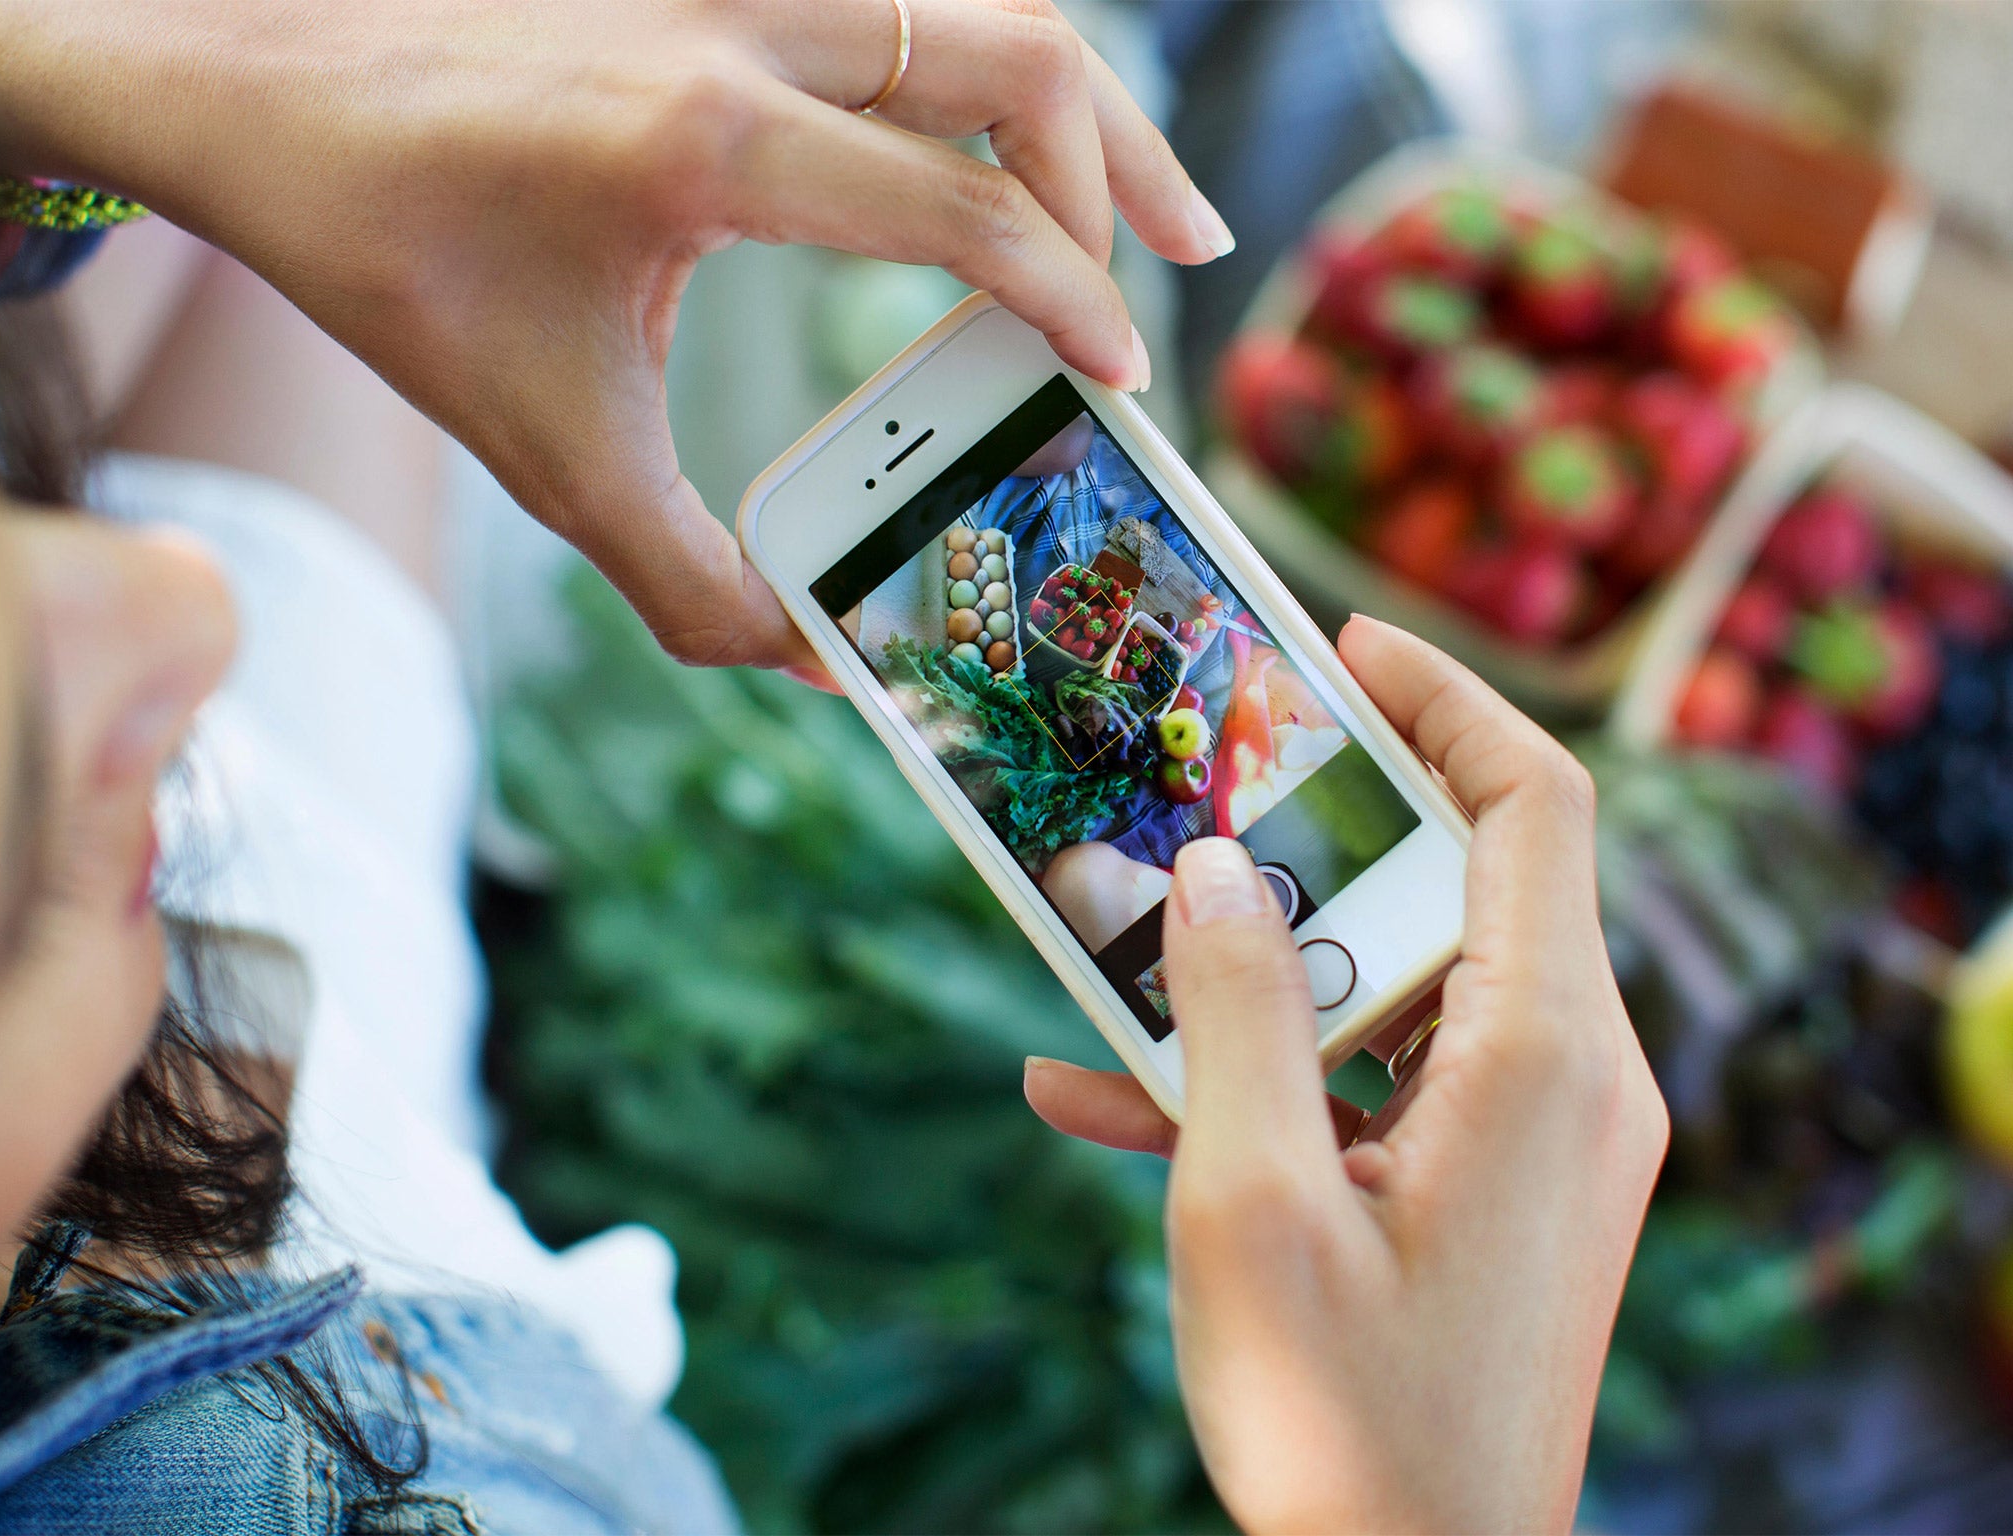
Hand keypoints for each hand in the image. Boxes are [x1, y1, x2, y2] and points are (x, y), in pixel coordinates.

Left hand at [0, 0, 1228, 674]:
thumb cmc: (390, 259)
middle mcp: (735, 24)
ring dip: (1069, 96)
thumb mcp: (545, 450)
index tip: (1119, 373)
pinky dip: (972, 65)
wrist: (251, 83)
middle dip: (1122, 167)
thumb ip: (691, 578)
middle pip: (1011, 54)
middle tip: (1177, 265)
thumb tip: (815, 658)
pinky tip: (983, 141)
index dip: (1068, 296)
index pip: (961, 204)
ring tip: (1132, 196)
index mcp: (706, 142)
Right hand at [1026, 617, 1667, 1532]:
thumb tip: (1213, 863)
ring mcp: (1537, 1140)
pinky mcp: (1491, 1192)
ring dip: (1256, 968)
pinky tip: (1101, 1096)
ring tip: (1112, 954)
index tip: (1331, 647)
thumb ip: (1232, 1008)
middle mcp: (1570, 1078)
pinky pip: (1379, 1082)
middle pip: (1451, 880)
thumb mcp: (1252, 1199)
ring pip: (1394, 983)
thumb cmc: (1346, 1426)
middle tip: (1187, 793)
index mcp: (1544, 1053)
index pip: (1532, 800)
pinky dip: (1269, 1072)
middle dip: (1307, 835)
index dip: (1441, 696)